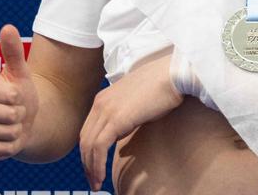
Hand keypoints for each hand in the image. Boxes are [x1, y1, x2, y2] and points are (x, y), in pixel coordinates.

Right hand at [0, 25, 37, 160]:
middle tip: (17, 111)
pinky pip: (1, 149)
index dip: (17, 96)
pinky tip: (8, 138)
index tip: (15, 95)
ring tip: (13, 124)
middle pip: (7, 114)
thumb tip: (7, 27)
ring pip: (6, 132)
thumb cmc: (20, 94)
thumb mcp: (20, 72)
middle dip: (20, 114)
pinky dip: (11, 145)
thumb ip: (12, 51)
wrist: (24, 121)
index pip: (5, 93)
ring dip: (17, 129)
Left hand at [79, 52, 182, 189]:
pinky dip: (97, 165)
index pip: (88, 131)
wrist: (174, 74)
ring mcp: (106, 111)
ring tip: (96, 184)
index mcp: (103, 99)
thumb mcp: (137, 103)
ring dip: (91, 168)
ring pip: (89, 146)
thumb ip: (124, 117)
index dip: (88, 152)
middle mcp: (100, 104)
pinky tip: (101, 177)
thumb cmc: (163, 86)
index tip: (94, 167)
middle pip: (84, 140)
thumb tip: (120, 136)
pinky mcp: (115, 119)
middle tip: (93, 181)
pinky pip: (98, 147)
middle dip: (86, 163)